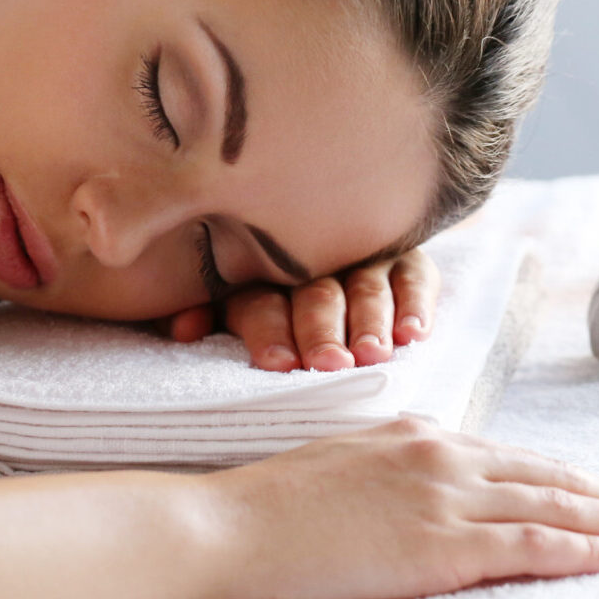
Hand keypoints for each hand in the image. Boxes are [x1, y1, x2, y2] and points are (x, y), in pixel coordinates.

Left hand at [154, 249, 440, 371]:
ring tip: (373, 353)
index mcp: (257, 273)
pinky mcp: (403, 256)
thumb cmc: (257, 295)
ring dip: (370, 320)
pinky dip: (414, 301)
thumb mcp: (221, 305)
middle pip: (315, 294)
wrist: (309, 235)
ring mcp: (360, 257)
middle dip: (321, 330)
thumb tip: (184, 328)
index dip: (269, 331)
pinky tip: (414, 333)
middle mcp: (310, 261)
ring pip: (365, 286)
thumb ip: (201, 314)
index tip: (279, 364)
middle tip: (331, 363)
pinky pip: (414, 274)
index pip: (261, 301)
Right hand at [191, 416, 598, 598]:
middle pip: (555, 476)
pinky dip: (589, 548)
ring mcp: (441, 496)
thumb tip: (425, 503)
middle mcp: (437, 455)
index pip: (519, 459)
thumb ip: (392, 479)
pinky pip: (535, 543)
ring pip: (560, 505)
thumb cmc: (264, 511)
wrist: (221, 526)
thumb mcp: (338, 474)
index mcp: (412, 436)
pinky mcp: (439, 543)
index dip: (580, 478)